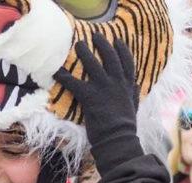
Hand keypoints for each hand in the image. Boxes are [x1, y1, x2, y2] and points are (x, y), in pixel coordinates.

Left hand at [54, 34, 138, 149]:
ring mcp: (103, 88)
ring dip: (84, 53)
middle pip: (110, 57)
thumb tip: (134, 84)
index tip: (118, 40)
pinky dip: (63, 76)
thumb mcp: (133, 106)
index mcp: (127, 85)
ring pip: (93, 64)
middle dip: (102, 44)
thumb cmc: (124, 126)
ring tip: (78, 45)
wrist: (117, 138)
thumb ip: (132, 93)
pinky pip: (73, 83)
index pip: (127, 62)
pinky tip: (56, 71)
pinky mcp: (89, 97)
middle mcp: (116, 83)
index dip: (122, 50)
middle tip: (95, 35)